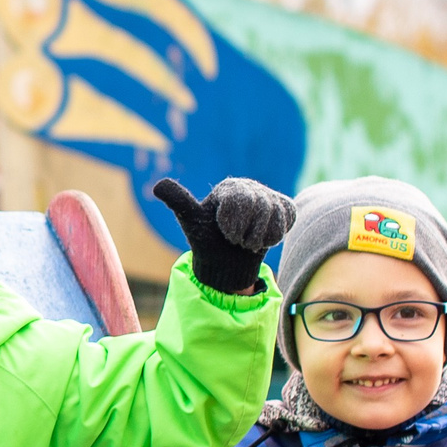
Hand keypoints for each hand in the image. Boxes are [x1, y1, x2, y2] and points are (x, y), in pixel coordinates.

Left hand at [152, 176, 294, 295]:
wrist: (228, 261)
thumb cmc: (207, 239)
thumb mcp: (191, 221)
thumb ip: (179, 201)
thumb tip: (157, 185)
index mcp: (228, 188)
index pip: (240, 200)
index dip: (234, 224)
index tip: (226, 235)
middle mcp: (250, 186)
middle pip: (261, 206)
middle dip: (248, 233)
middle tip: (237, 242)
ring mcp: (268, 196)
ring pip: (276, 212)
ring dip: (261, 236)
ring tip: (248, 242)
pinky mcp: (283, 207)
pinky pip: (289, 215)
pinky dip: (276, 234)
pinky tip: (263, 238)